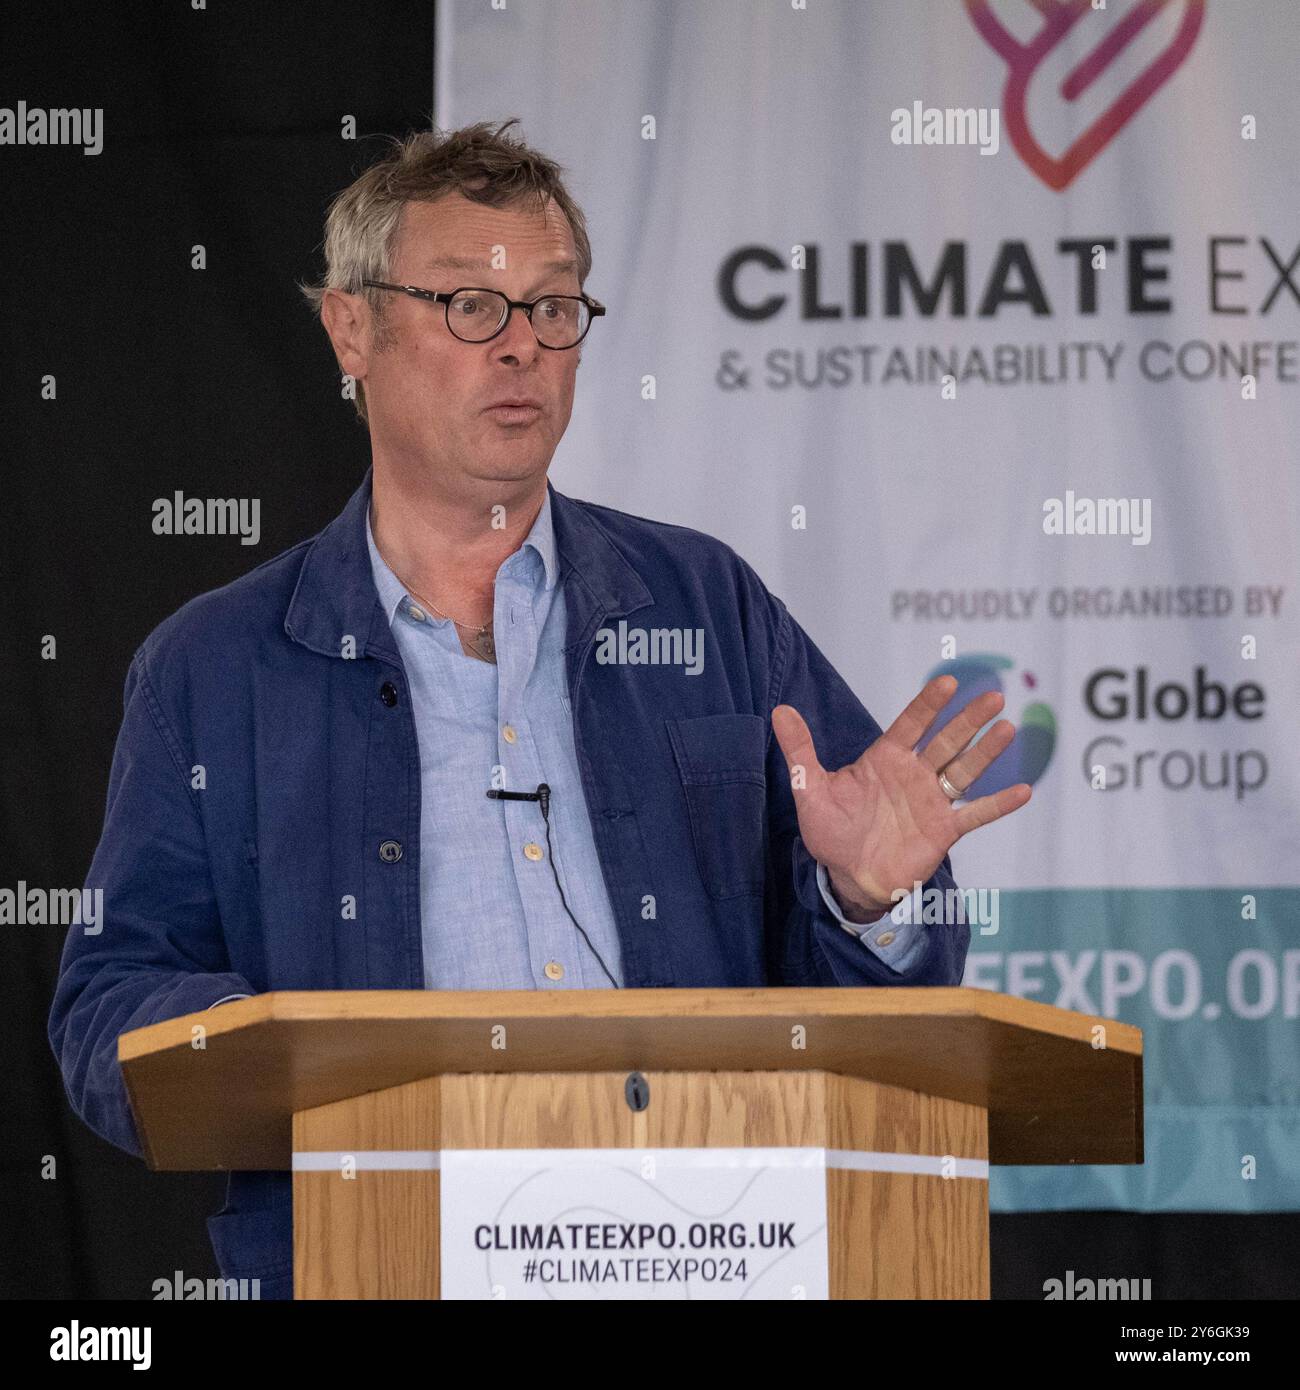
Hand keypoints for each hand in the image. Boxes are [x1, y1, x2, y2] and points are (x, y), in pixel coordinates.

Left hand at [771, 675, 1031, 921]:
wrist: (848, 877)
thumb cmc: (830, 833)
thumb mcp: (810, 791)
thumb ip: (800, 751)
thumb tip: (779, 710)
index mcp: (884, 760)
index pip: (910, 725)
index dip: (928, 704)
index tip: (948, 682)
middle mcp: (913, 775)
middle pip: (945, 741)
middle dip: (968, 720)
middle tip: (994, 694)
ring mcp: (931, 802)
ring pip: (964, 770)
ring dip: (987, 751)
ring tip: (1009, 728)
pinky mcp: (944, 830)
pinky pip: (975, 815)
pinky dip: (998, 804)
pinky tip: (1024, 791)